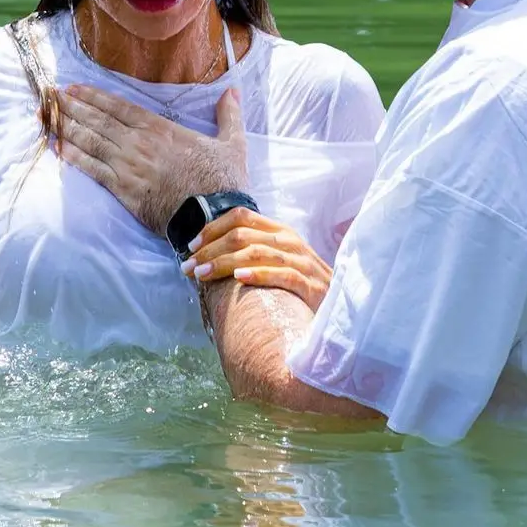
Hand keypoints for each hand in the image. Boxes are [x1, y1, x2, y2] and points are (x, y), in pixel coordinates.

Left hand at [54, 85, 248, 235]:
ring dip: (67, 127)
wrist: (214, 217)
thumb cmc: (223, 181)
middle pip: (99, 121)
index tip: (75, 87)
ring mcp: (129, 167)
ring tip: (47, 115)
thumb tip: (233, 91)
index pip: (120, 107)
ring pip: (91, 142)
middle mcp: (140, 144)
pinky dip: (74, 158)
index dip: (95, 96)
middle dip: (73, 106)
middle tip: (50, 95)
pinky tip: (58, 148)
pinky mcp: (124, 191)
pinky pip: (93, 171)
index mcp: (163, 129)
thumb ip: (228, 115)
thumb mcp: (232, 143)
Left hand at [180, 207, 331, 311]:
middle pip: (242, 236)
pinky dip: (258, 275)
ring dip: (224, 263)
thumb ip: (253, 253)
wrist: (339, 309)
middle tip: (187, 267)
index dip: (212, 228)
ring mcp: (302, 262)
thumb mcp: (278, 261)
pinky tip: (239, 279)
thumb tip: (209, 256)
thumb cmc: (301, 287)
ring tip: (201, 274)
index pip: (241, 217)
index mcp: (280, 231)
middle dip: (209, 250)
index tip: (191, 246)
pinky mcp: (310, 286)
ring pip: (256, 253)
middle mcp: (290, 242)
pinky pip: (282, 275)